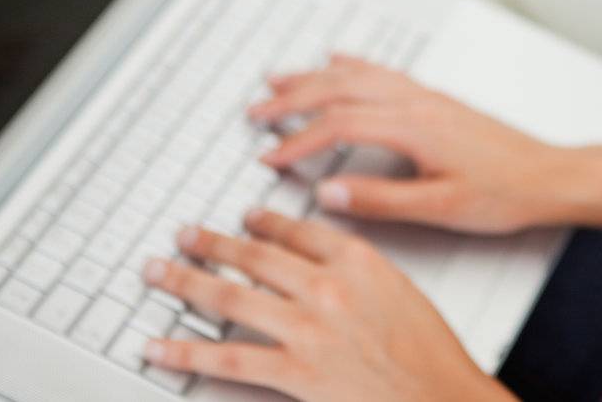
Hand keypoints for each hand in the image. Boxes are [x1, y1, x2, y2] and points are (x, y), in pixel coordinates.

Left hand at [141, 209, 513, 401]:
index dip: (261, 221)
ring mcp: (308, 328)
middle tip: (184, 236)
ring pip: (231, 297)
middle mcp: (328, 286)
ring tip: (159, 272)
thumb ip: (357, 270)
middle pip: (254, 256)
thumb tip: (320, 260)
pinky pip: (228, 358)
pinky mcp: (296, 371)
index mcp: (359, 259)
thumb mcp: (400, 289)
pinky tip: (158, 346)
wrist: (443, 395)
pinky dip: (185, 352)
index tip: (244, 218)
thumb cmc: (430, 351)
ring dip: (186, 281)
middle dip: (211, 244)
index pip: (296, 231)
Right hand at [247, 54, 570, 232]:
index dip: (299, 140)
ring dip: (316, 77)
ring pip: (360, 75)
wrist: (549, 176)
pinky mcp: (437, 100)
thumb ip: (380, 200)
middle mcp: (418, 102)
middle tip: (257, 112)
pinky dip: (354, 64)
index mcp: (415, 127)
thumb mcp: (440, 208)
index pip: (340, 125)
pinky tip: (339, 60)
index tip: (269, 159)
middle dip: (295, 99)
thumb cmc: (504, 193)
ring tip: (279, 81)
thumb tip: (328, 193)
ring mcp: (428, 97)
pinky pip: (384, 71)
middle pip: (342, 88)